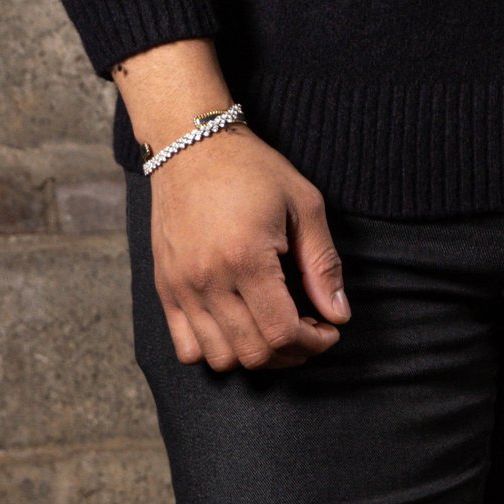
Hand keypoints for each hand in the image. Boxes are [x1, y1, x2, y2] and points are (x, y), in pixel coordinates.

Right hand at [149, 128, 348, 372]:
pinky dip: (215, 351)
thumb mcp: (304, 205)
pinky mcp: (164, 288)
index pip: (282, 333)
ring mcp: (180, 288)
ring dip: (256, 355)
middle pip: (254, 353)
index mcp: (245, 259)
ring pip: (220, 358)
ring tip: (275, 328)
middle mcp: (207, 280)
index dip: (314, 343)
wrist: (189, 145)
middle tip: (309, 329)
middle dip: (292, 353)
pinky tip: (239, 327)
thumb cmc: (252, 169)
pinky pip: (185, 348)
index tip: (329, 329)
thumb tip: (339, 315)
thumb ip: (323, 264)